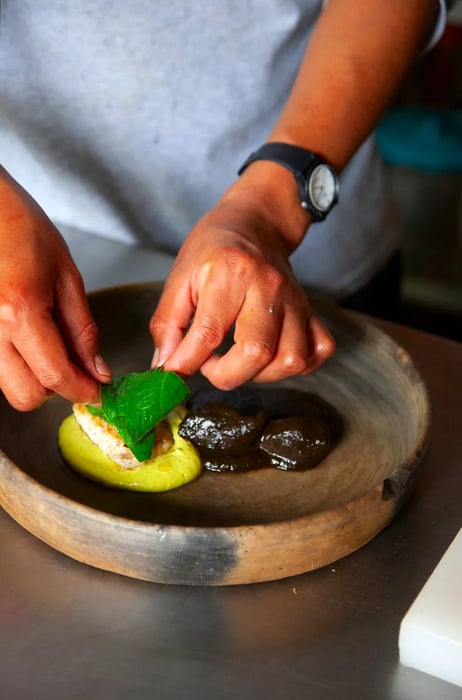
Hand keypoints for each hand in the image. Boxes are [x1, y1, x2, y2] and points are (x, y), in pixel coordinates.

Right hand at [0, 168, 110, 409]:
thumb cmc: (21, 228)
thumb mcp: (66, 275)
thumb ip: (82, 330)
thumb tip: (97, 371)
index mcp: (19, 311)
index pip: (55, 375)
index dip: (82, 391)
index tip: (99, 393)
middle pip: (25, 396)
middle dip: (55, 389)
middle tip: (74, 368)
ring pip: (6, 386)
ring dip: (33, 378)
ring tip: (49, 344)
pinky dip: (15, 364)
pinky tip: (28, 337)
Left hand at [150, 185, 334, 388]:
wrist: (256, 223)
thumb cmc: (215, 248)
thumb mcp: (180, 277)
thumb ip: (167, 324)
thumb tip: (165, 367)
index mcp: (230, 273)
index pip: (208, 333)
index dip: (187, 363)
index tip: (175, 373)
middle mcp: (268, 287)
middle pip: (256, 353)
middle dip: (226, 375)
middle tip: (209, 365)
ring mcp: (295, 300)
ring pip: (291, 360)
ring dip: (261, 375)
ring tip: (238, 361)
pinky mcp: (311, 310)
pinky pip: (318, 352)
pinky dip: (297, 366)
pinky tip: (272, 358)